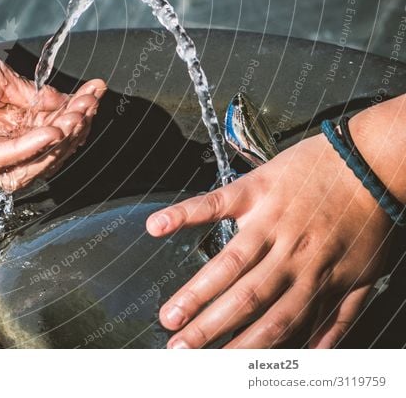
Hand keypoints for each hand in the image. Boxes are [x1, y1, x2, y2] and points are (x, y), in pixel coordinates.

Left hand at [0, 5, 105, 190]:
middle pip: (37, 158)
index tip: (95, 95)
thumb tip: (69, 106)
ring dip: (53, 145)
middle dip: (69, 135)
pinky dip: (24, 148)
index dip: (72, 121)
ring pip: (19, 166)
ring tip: (73, 121)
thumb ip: (29, 96)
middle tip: (88, 109)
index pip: (42, 137)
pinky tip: (49, 131)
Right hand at [146, 131, 392, 347]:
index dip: (244, 349)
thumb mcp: (366, 276)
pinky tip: (157, 227)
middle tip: (178, 350)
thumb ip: (338, 318)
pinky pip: (215, 202)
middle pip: (245, 299)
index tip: (216, 367)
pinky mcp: (254, 189)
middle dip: (209, 329)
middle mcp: (291, 254)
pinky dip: (183, 213)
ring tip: (168, 315)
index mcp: (317, 279)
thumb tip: (315, 356)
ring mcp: (269, 220)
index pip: (276, 325)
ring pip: (228, 262)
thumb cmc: (368, 219)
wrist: (371, 162)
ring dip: (196, 292)